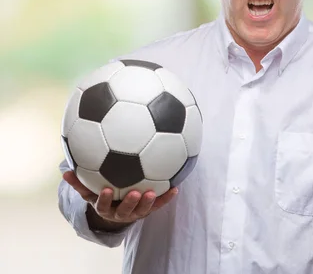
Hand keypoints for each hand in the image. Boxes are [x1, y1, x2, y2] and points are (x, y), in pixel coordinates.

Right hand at [63, 170, 177, 227]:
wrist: (118, 209)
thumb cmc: (103, 196)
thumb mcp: (90, 191)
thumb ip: (79, 182)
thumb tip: (65, 172)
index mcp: (106, 208)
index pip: (103, 205)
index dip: (105, 199)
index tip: (106, 190)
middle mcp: (121, 212)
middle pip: (125, 211)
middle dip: (130, 203)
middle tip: (134, 193)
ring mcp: (136, 212)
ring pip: (143, 210)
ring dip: (148, 202)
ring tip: (151, 191)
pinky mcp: (149, 209)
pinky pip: (159, 204)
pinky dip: (166, 197)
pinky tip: (175, 188)